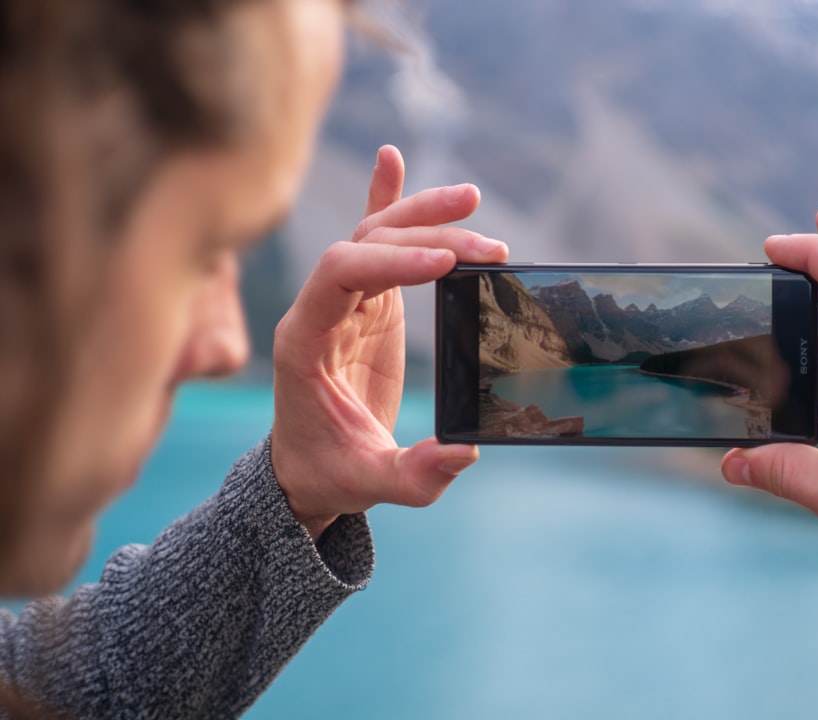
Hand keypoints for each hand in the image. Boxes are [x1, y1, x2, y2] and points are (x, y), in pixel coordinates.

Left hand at [270, 145, 507, 540]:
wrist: (306, 467)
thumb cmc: (331, 473)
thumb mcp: (372, 484)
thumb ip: (416, 475)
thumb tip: (466, 451)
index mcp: (304, 340)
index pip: (339, 273)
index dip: (391, 261)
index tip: (445, 264)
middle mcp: (319, 308)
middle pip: (366, 243)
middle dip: (427, 235)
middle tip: (490, 248)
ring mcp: (343, 302)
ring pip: (375, 234)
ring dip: (422, 213)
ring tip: (472, 200)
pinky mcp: (366, 305)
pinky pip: (374, 243)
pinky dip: (384, 200)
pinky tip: (392, 158)